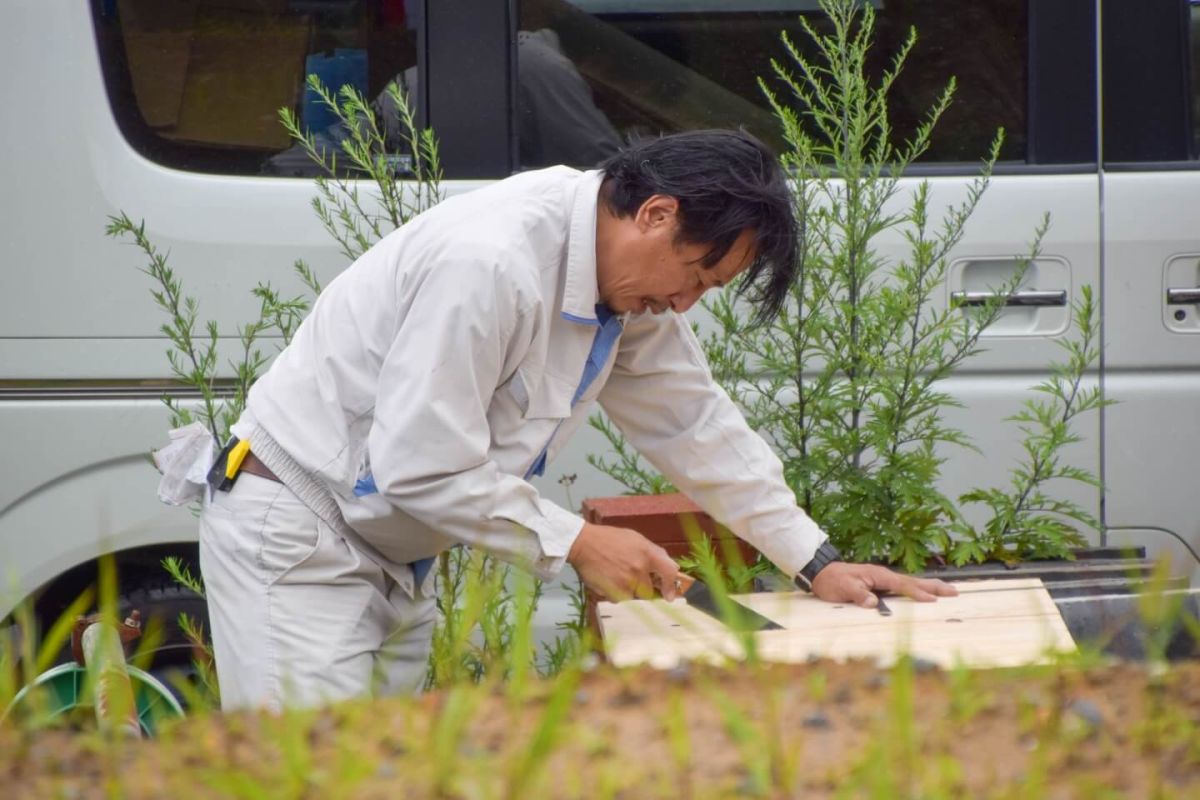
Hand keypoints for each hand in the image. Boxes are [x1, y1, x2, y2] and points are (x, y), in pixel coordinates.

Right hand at [567, 522, 684, 601]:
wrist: (583, 543)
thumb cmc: (609, 540)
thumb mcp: (636, 538)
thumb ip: (654, 553)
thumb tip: (671, 568)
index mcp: (647, 553)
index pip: (669, 572)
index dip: (671, 585)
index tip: (669, 595)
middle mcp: (639, 568)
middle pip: (649, 591)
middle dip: (642, 587)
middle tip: (629, 578)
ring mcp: (627, 582)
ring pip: (634, 596)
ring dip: (628, 591)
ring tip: (616, 575)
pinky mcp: (614, 592)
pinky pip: (620, 600)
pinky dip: (615, 593)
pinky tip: (608, 580)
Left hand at [811, 562, 956, 607]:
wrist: (822, 572)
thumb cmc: (832, 581)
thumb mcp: (843, 588)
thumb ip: (858, 595)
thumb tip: (873, 603)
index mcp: (878, 575)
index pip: (903, 586)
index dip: (918, 593)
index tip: (933, 600)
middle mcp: (884, 575)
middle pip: (914, 582)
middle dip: (934, 587)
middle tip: (955, 592)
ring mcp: (883, 579)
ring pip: (911, 583)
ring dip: (930, 587)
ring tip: (948, 591)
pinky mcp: (881, 583)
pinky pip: (904, 587)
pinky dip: (917, 589)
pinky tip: (925, 594)